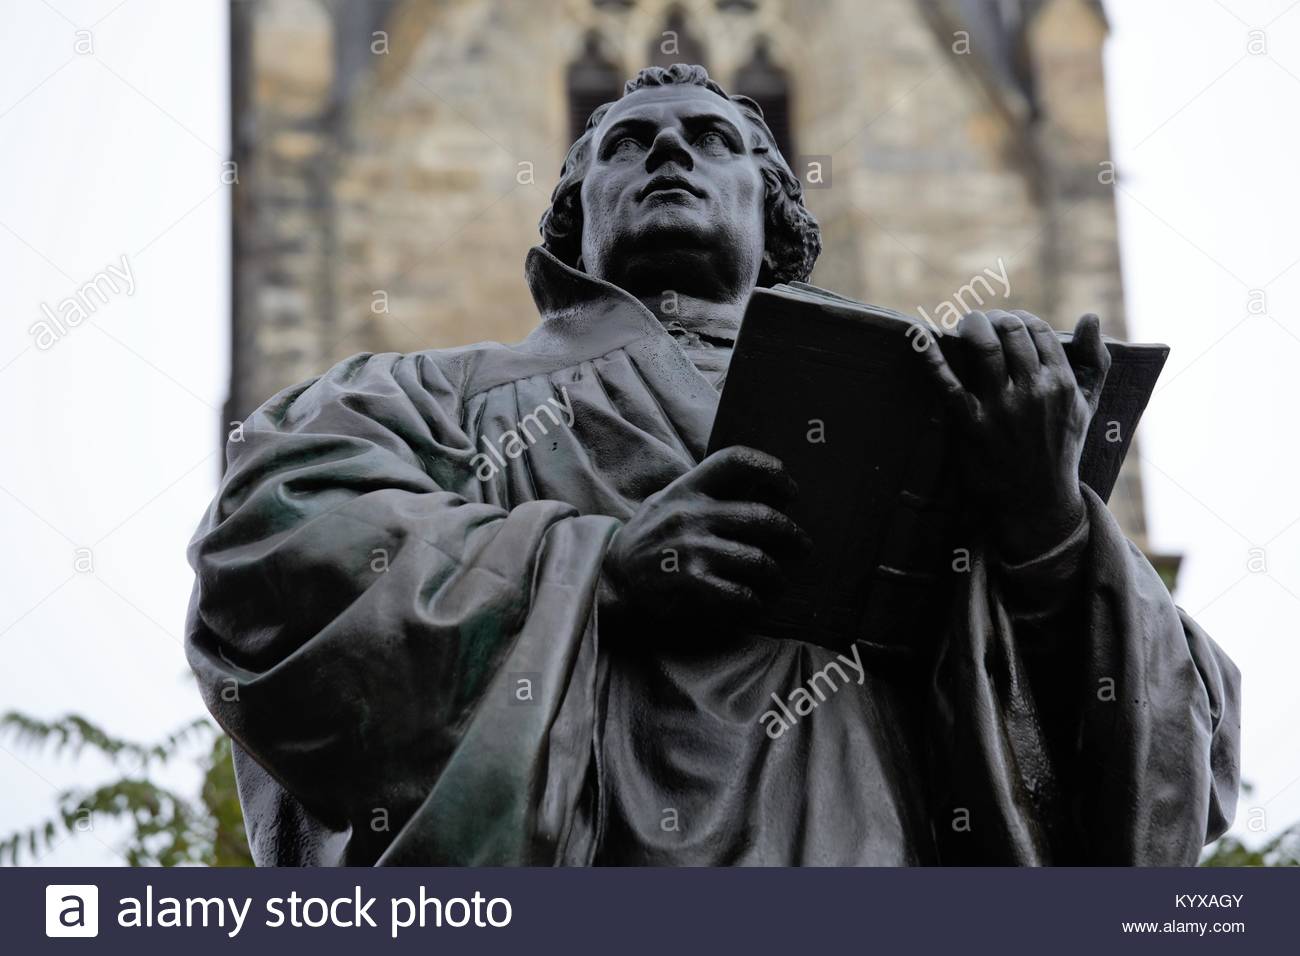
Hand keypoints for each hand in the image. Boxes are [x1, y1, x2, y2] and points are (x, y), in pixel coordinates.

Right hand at [598, 446, 811, 633]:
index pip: (736, 461)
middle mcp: (691, 514)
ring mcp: (690, 549)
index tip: (791, 491)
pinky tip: (752, 603)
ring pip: (757, 560)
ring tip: (777, 582)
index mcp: (688, 489)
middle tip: (802, 546)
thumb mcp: (669, 502)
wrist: (610, 579)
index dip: (772, 470)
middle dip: (791, 535)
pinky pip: (739, 593)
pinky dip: (753, 601)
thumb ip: (706, 493)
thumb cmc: (649, 539)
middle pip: (762, 516)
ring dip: (775, 575)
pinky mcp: (689, 583)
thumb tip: (760, 488)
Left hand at [914, 309, 1109, 561]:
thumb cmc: (1061, 449)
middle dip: (992, 319)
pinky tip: (919, 337)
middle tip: (979, 323)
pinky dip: (932, 358)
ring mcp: (1002, 408)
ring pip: (984, 347)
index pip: (1038, 330)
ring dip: (969, 327)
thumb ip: (1095, 360)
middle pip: (1010, 331)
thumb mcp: (1086, 406)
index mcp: (1062, 383)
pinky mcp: (972, 425)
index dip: (1019, 319)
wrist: (1038, 503)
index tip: (1006, 323)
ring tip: (961, 326)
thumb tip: (1090, 316)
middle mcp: (1034, 391)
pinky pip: (949, 384)